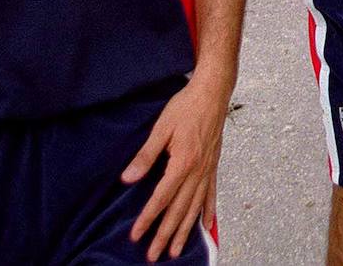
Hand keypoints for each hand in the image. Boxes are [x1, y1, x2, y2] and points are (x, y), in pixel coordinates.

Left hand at [122, 77, 228, 260]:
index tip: (136, 235)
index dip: (148, 218)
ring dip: (185, 231)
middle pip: (179, 210)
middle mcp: (197, 171)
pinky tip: (206, 226)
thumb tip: (128, 178)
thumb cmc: (186, 107)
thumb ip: (146, 155)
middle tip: (154, 255)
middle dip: (165, 234)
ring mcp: (208, 170)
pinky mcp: (214, 165)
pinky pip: (212, 194)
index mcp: (182, 163)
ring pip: (195, 208)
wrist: (212, 93)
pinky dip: (208, 212)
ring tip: (176, 251)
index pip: (161, 198)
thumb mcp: (161, 128)